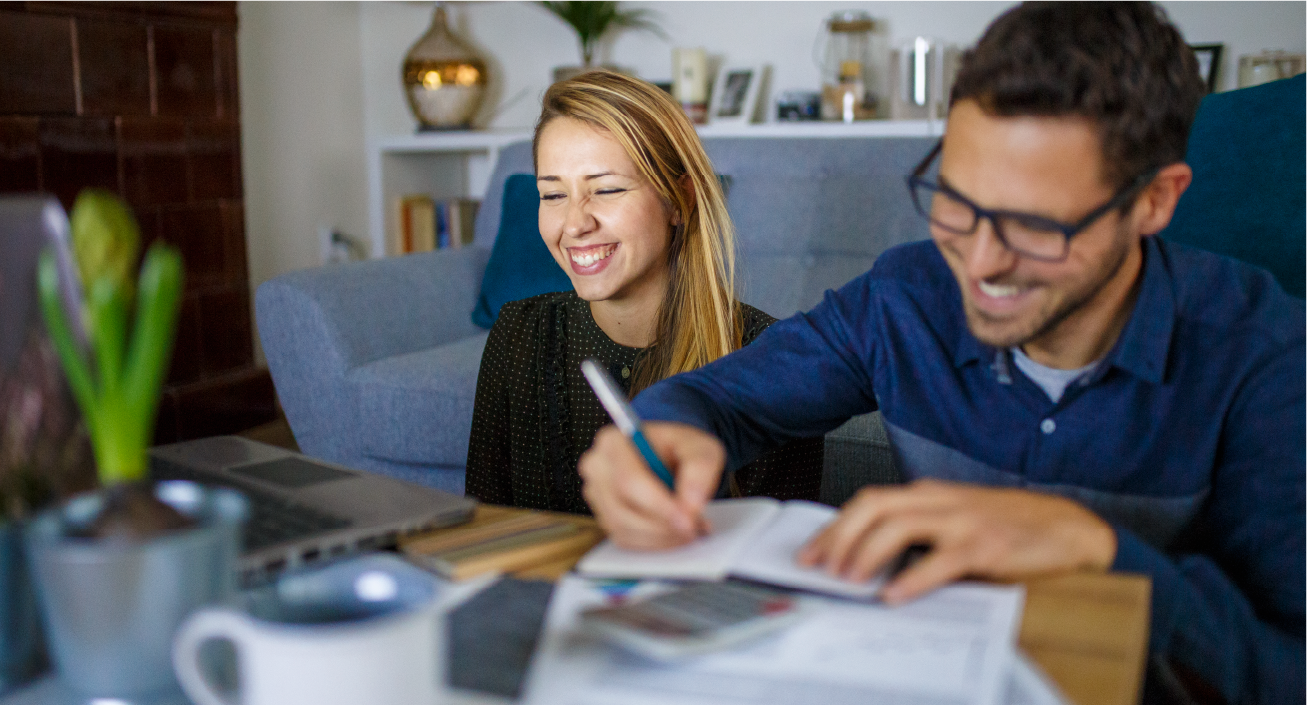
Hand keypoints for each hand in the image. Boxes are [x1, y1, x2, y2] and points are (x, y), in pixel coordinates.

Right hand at [578, 422, 724, 549]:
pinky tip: (673, 532)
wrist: (670, 458)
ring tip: (689, 529)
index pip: (629, 481)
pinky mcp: (604, 517)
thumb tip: (691, 504)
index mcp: (614, 442)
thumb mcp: (700, 447)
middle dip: (662, 526)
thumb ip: (700, 469)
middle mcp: (598, 468)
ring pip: (624, 529)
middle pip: (623, 510)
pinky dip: (653, 542)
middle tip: (694, 529)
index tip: (687, 521)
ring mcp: (597, 495)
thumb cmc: (679, 449)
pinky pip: (625, 539)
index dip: (659, 506)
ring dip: (660, 537)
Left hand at [797, 479, 1116, 603]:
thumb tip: (868, 560)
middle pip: (873, 506)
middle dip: (839, 535)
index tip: (811, 551)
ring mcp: (962, 520)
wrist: (1068, 528)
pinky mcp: (985, 545)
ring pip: (898, 526)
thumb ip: (918, 533)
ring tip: (848, 579)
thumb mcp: (955, 522)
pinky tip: (894, 594)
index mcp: (928, 494)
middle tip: (819, 566)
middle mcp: (939, 501)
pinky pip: (940, 560)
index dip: (835, 525)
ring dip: (866, 553)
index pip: (868, 502)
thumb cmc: (1009, 527)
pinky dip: (913, 577)